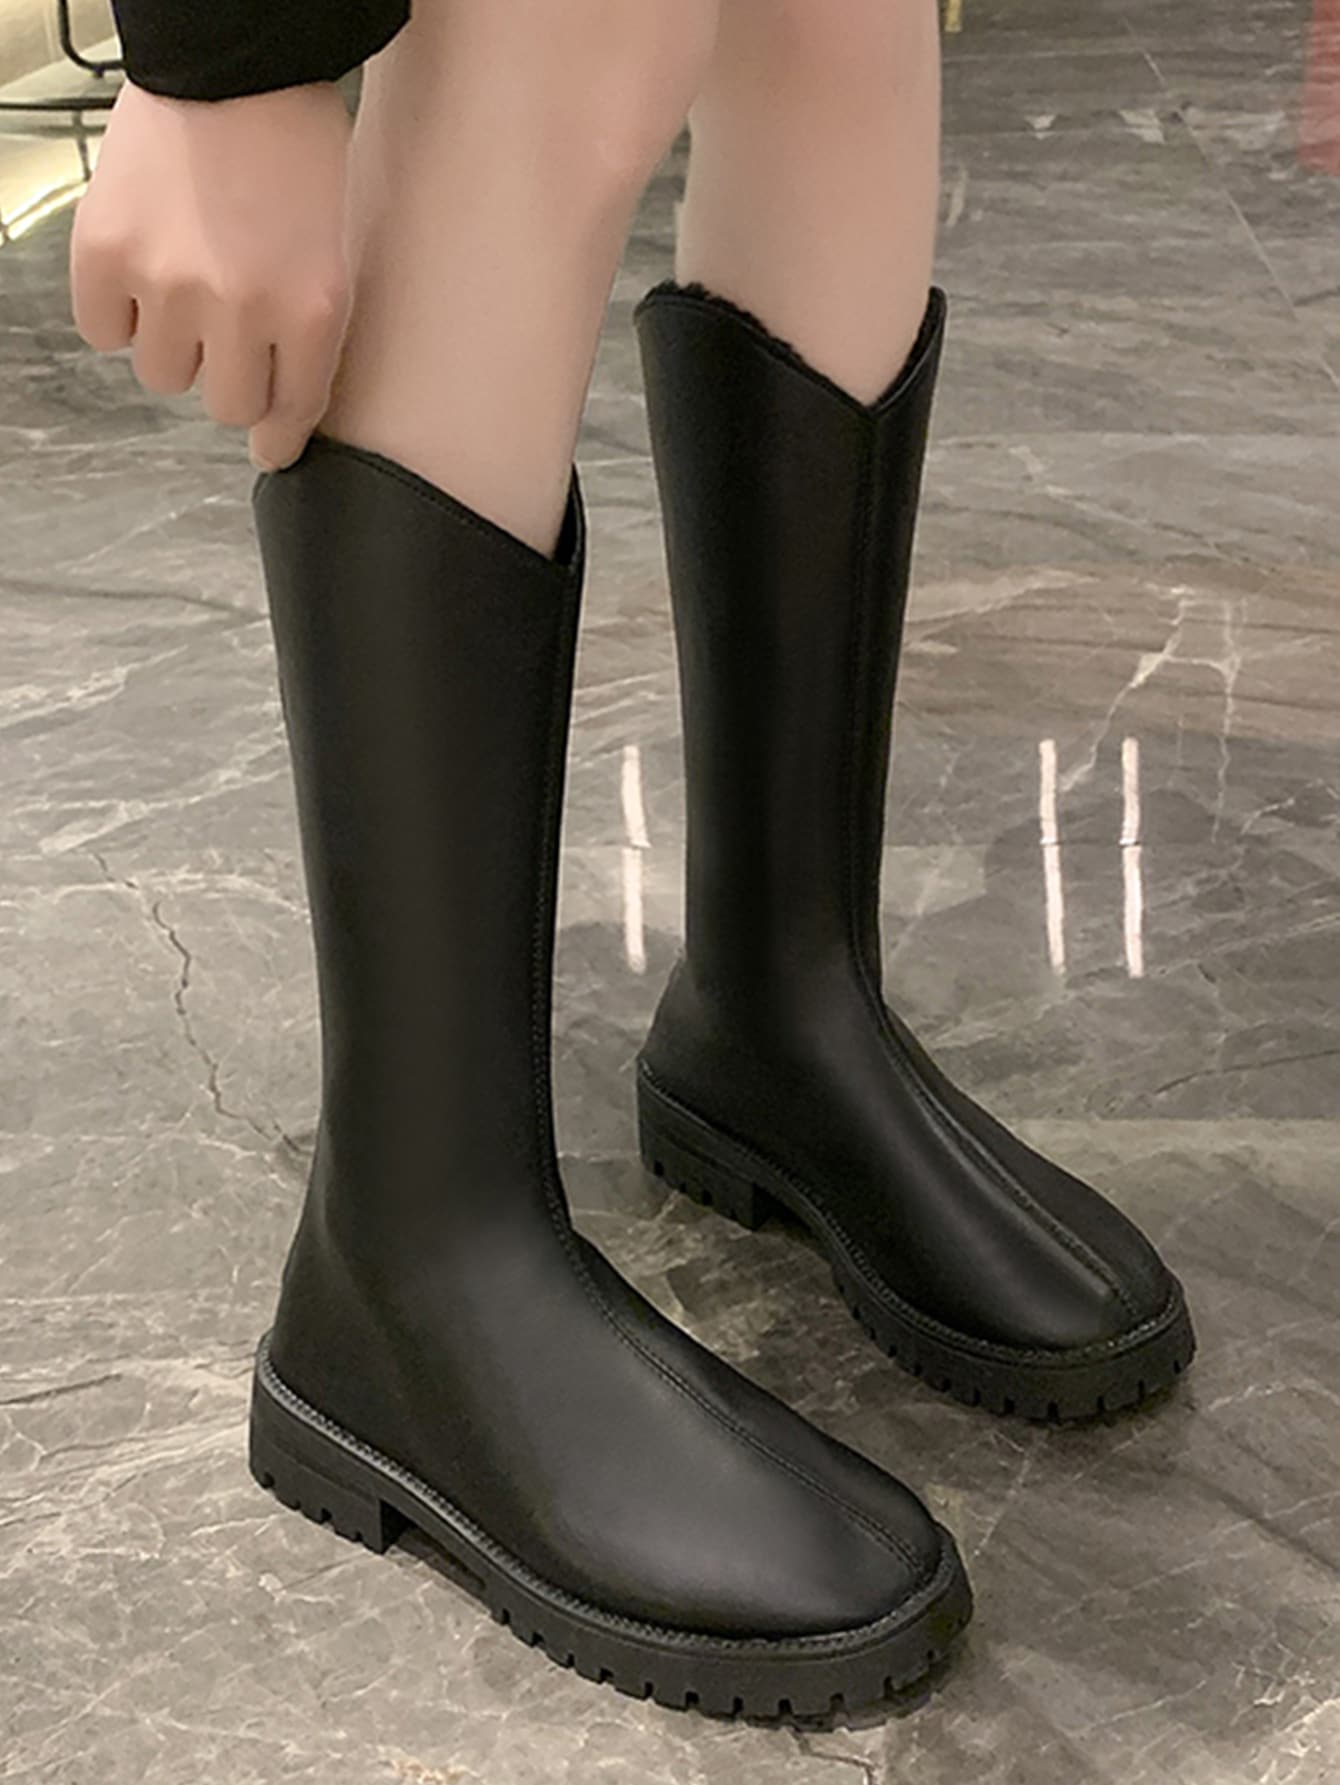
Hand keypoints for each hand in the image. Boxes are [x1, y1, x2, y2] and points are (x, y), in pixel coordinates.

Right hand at [70, 79, 354, 469]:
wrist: (233, 63)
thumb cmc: (295, 152)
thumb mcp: (333, 255)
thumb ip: (307, 341)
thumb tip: (270, 429)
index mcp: (311, 310)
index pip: (290, 412)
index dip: (278, 435)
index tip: (271, 446)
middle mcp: (240, 309)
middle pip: (224, 406)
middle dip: (229, 375)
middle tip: (229, 326)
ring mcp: (167, 283)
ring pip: (162, 375)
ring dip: (173, 342)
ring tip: (187, 281)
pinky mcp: (105, 253)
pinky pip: (103, 331)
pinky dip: (118, 310)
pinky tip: (142, 267)